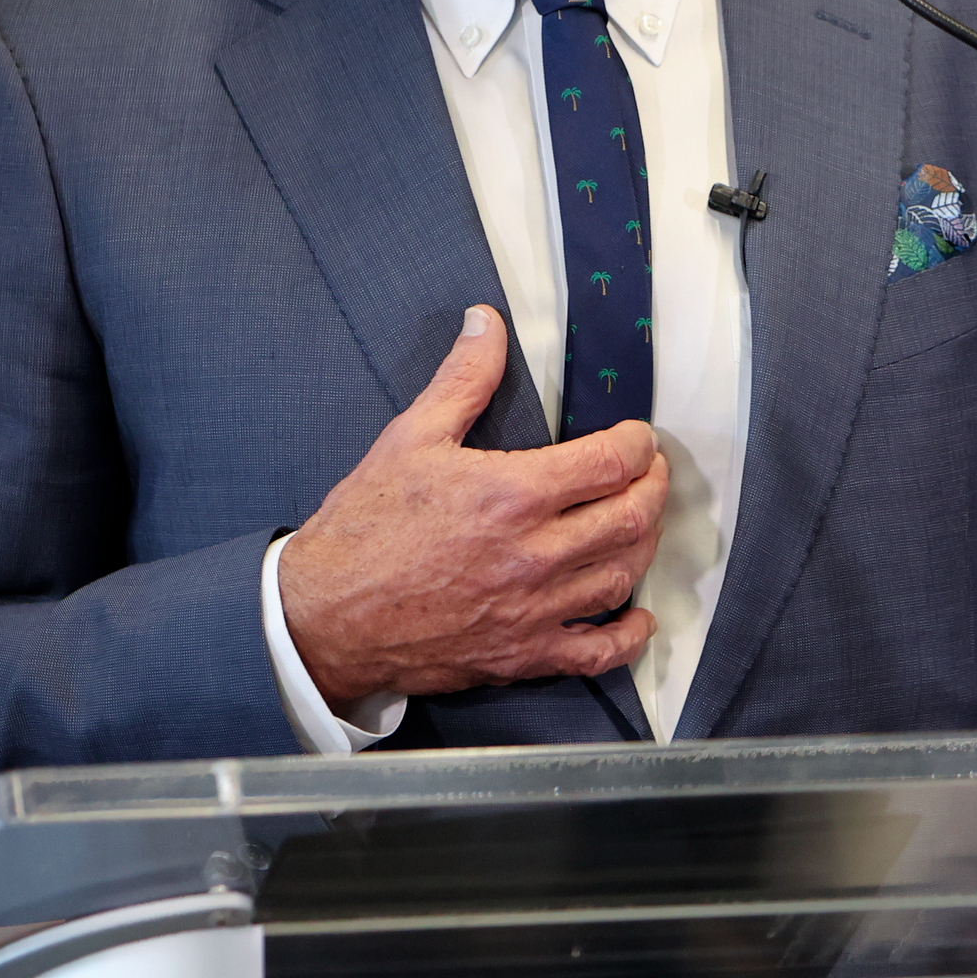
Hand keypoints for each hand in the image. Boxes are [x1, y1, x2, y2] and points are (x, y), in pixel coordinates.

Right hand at [279, 305, 667, 705]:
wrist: (322, 616)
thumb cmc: (363, 527)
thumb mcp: (410, 438)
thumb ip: (462, 379)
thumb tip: (486, 322)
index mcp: (512, 494)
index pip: (611, 462)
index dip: (637, 444)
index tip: (637, 437)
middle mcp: (534, 554)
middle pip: (632, 517)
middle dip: (654, 487)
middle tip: (651, 473)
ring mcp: (533, 609)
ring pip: (624, 576)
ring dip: (645, 545)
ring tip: (641, 522)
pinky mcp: (522, 655)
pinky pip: (597, 652)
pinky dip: (628, 634)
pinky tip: (637, 617)